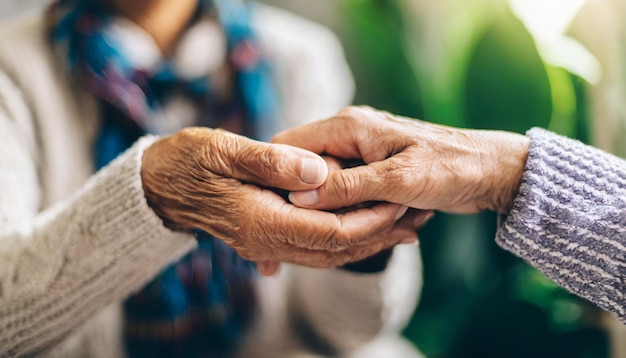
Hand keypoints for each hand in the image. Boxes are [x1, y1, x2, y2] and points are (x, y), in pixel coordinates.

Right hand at [141, 127, 414, 267]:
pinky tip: (369, 227)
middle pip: (336, 249)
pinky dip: (346, 239)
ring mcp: (268, 244)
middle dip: (378, 233)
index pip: (329, 230)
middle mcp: (268, 241)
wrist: (161, 186)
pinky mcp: (270, 238)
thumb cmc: (190, 160)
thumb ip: (272, 162)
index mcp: (261, 219)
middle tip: (416, 215)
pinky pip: (316, 248)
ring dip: (368, 240)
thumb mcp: (226, 150)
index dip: (368, 219)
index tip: (400, 201)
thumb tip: (317, 171)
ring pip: (329, 253)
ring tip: (405, 222)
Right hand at [271, 106, 529, 213]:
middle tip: (327, 230)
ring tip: (363, 229)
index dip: (280, 177)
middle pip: (306, 169)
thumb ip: (348, 187)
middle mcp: (348, 136)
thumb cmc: (451, 167)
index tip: (281, 210)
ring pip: (327, 186)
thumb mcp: (398, 179)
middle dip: (312, 202)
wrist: (491, 171)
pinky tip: (375, 227)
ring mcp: (360, 155)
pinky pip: (348, 193)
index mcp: (348, 126)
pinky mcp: (372, 172)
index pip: (289, 145)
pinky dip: (355, 212)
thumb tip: (300, 199)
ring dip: (338, 211)